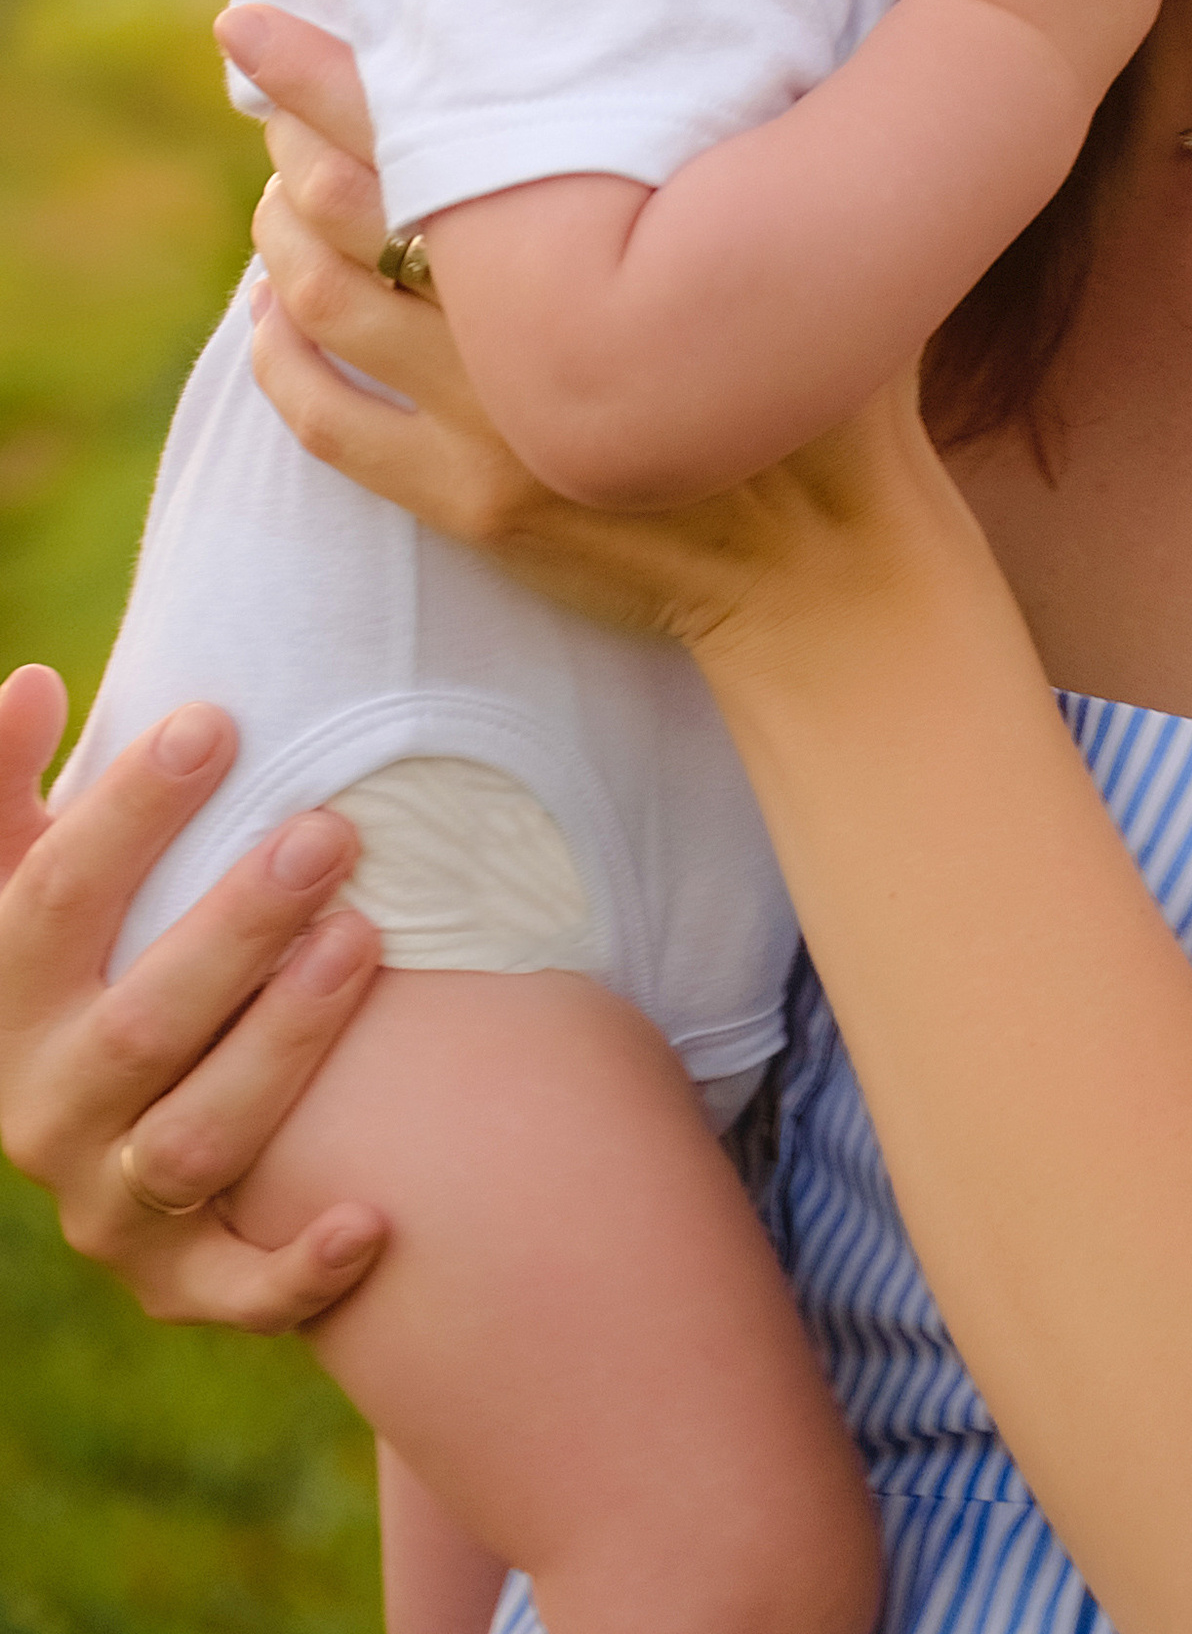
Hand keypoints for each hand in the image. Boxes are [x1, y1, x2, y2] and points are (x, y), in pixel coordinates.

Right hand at [0, 663, 387, 1327]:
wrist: (99, 1119)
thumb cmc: (83, 953)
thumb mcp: (22, 870)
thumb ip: (8, 783)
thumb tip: (31, 684)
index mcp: (3, 998)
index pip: (52, 900)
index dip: (126, 812)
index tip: (215, 721)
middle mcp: (43, 1108)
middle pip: (140, 1023)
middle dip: (236, 928)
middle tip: (330, 833)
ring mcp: (108, 1199)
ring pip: (196, 1139)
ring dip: (282, 1048)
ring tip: (363, 941)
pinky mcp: (173, 1275)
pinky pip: (234, 1289)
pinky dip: (296, 1269)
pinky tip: (373, 1220)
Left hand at [227, 7, 958, 663]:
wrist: (827, 567)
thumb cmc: (833, 389)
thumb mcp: (793, 246)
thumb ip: (730, 156)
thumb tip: (673, 44)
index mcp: (600, 248)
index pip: (428, 134)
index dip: (326, 77)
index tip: (258, 26)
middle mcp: (526, 334)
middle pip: (351, 211)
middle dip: (295, 148)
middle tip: (282, 111)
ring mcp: (490, 427)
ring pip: (324, 308)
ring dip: (280, 244)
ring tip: (279, 204)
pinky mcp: (472, 506)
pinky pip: (330, 424)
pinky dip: (282, 360)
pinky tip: (275, 320)